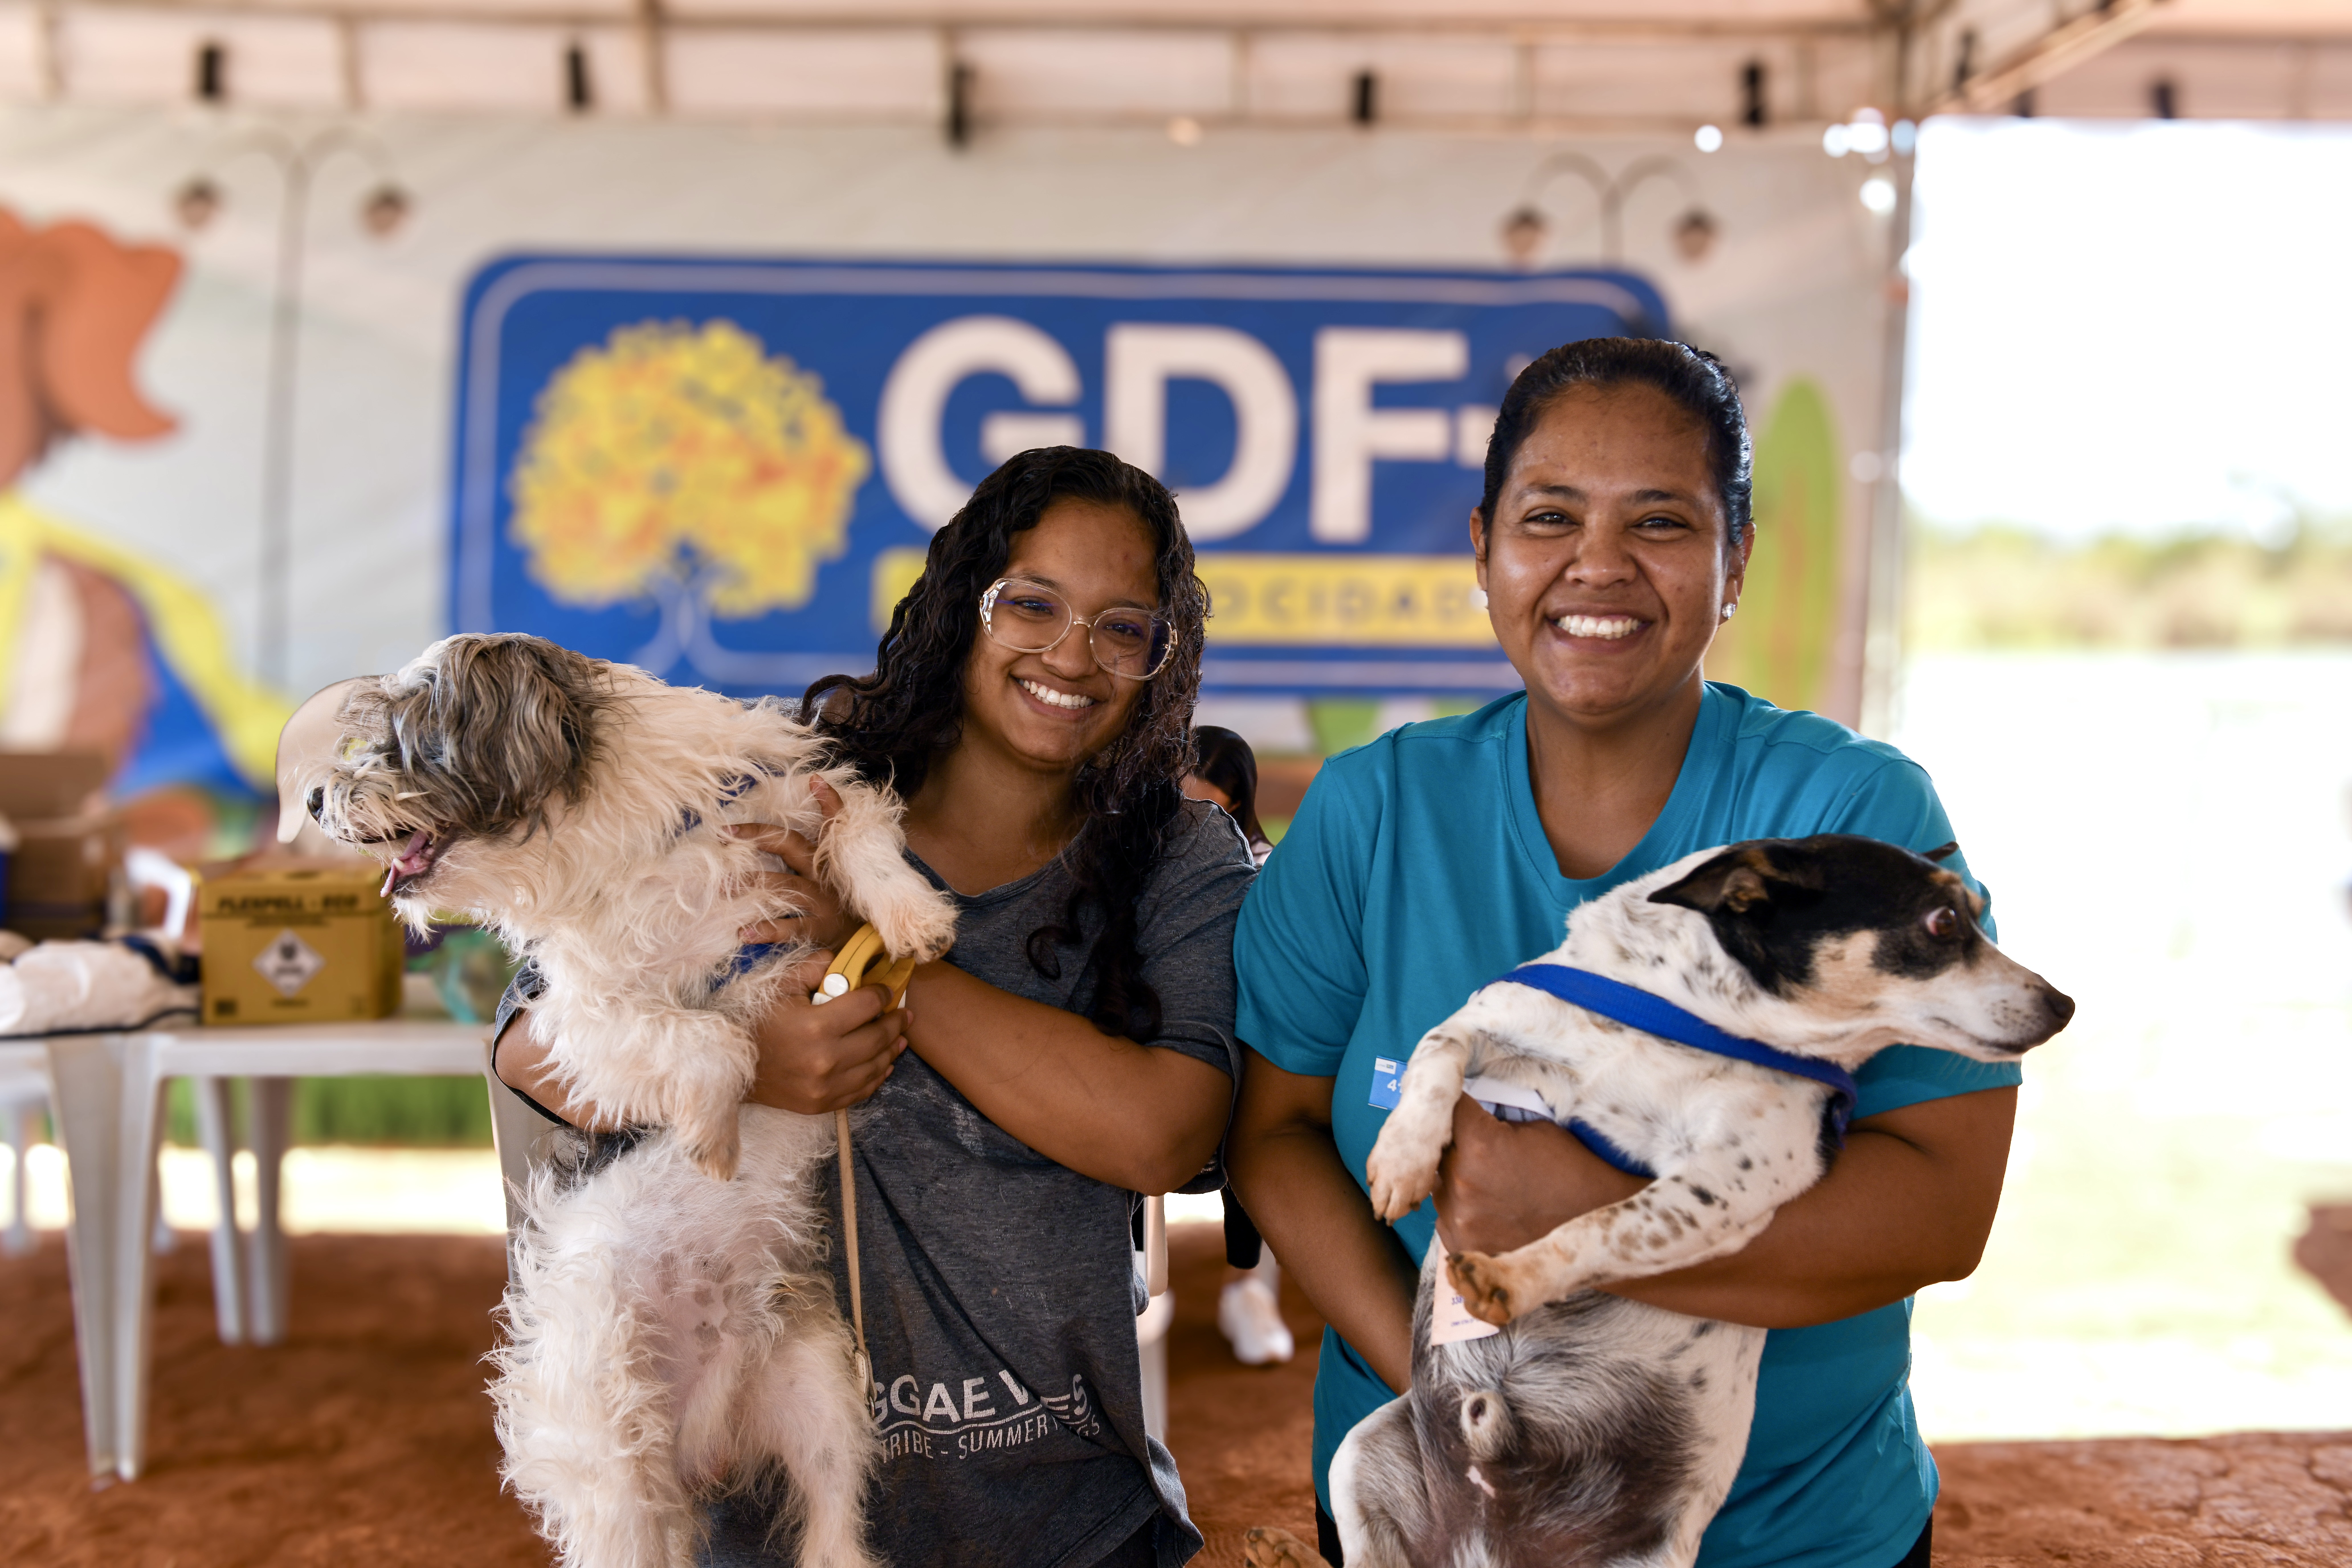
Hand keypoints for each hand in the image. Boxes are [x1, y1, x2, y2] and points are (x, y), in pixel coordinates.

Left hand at [730, 779, 851, 949]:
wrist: (875, 940)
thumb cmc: (851, 900)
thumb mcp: (844, 863)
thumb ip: (831, 824)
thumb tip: (816, 780)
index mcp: (830, 857)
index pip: (825, 823)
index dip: (820, 803)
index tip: (798, 788)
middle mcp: (825, 874)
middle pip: (791, 846)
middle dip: (757, 837)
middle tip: (723, 835)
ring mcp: (823, 901)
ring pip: (783, 885)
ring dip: (751, 884)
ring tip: (721, 886)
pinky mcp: (821, 929)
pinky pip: (791, 927)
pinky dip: (767, 930)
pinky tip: (744, 932)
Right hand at [745, 952, 908, 1113]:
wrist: (728, 1067)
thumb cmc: (754, 1021)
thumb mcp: (780, 985)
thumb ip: (814, 967)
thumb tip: (844, 960)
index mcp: (816, 1026)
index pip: (867, 1005)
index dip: (882, 993)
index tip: (886, 989)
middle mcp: (825, 1060)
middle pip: (877, 1037)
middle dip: (895, 1022)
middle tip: (905, 1013)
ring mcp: (824, 1087)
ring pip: (875, 1066)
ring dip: (892, 1049)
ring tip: (900, 1037)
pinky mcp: (820, 1105)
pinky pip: (861, 1091)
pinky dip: (877, 1076)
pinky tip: (883, 1063)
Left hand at [1431, 1097, 1645, 1256]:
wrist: (1604, 1225)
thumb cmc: (1575, 1169)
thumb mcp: (1537, 1128)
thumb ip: (1493, 1121)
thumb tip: (1464, 1115)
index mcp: (1479, 1147)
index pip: (1448, 1108)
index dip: (1458, 1103)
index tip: (1462, 1101)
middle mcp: (1461, 1184)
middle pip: (1438, 1151)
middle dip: (1456, 1145)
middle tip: (1484, 1148)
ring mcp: (1460, 1221)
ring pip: (1440, 1185)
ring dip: (1458, 1180)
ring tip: (1494, 1184)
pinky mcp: (1464, 1248)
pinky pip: (1447, 1218)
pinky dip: (1463, 1211)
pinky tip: (1493, 1209)